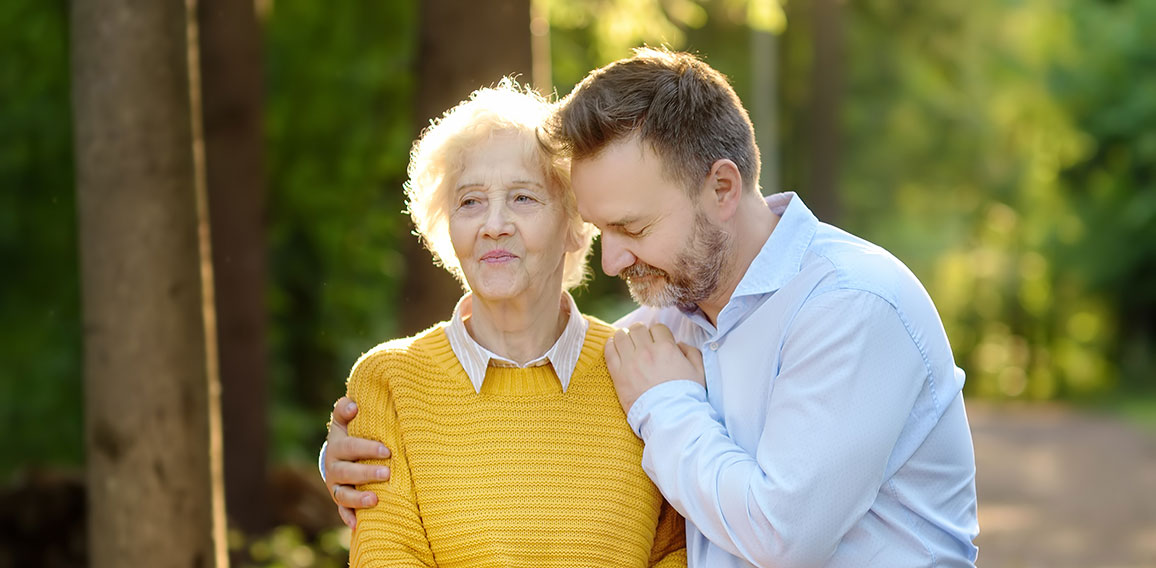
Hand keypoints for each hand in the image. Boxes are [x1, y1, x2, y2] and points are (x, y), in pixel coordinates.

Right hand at [325, 396, 391, 528]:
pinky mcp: (340, 502)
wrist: (338, 457)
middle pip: (347, 473)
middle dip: (366, 473)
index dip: (366, 448)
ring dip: (358, 499)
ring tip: (375, 500)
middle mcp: (333, 468)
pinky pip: (342, 512)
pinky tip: (357, 525)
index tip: (386, 450)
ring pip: (343, 495)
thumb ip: (345, 410)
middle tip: (387, 472)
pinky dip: (349, 518)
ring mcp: (336, 487)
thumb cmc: (349, 434)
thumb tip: (353, 405)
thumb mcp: (345, 421)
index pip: (349, 447)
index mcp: (337, 447)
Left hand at [605, 323, 704, 414]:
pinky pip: (609, 351)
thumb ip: (691, 352)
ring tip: (627, 342)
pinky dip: (611, 345)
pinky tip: (614, 347)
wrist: (670, 418)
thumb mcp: (699, 371)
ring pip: (621, 336)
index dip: (658, 333)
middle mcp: (647, 351)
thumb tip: (679, 344)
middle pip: (637, 328)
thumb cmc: (686, 396)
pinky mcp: (618, 374)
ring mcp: (630, 362)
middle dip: (640, 332)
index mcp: (667, 348)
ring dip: (624, 336)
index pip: (657, 328)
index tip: (657, 341)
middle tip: (641, 340)